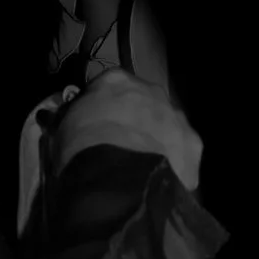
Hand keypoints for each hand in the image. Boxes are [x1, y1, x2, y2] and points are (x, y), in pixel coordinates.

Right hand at [53, 68, 202, 194]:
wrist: (118, 174)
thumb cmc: (81, 146)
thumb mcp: (64, 128)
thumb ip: (72, 118)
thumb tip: (63, 118)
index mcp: (116, 80)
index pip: (109, 87)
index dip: (101, 108)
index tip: (94, 125)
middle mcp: (152, 90)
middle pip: (143, 102)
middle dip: (134, 120)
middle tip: (120, 145)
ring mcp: (176, 115)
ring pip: (167, 124)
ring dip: (156, 139)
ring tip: (141, 165)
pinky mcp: (194, 144)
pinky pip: (182, 152)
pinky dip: (174, 162)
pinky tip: (161, 179)